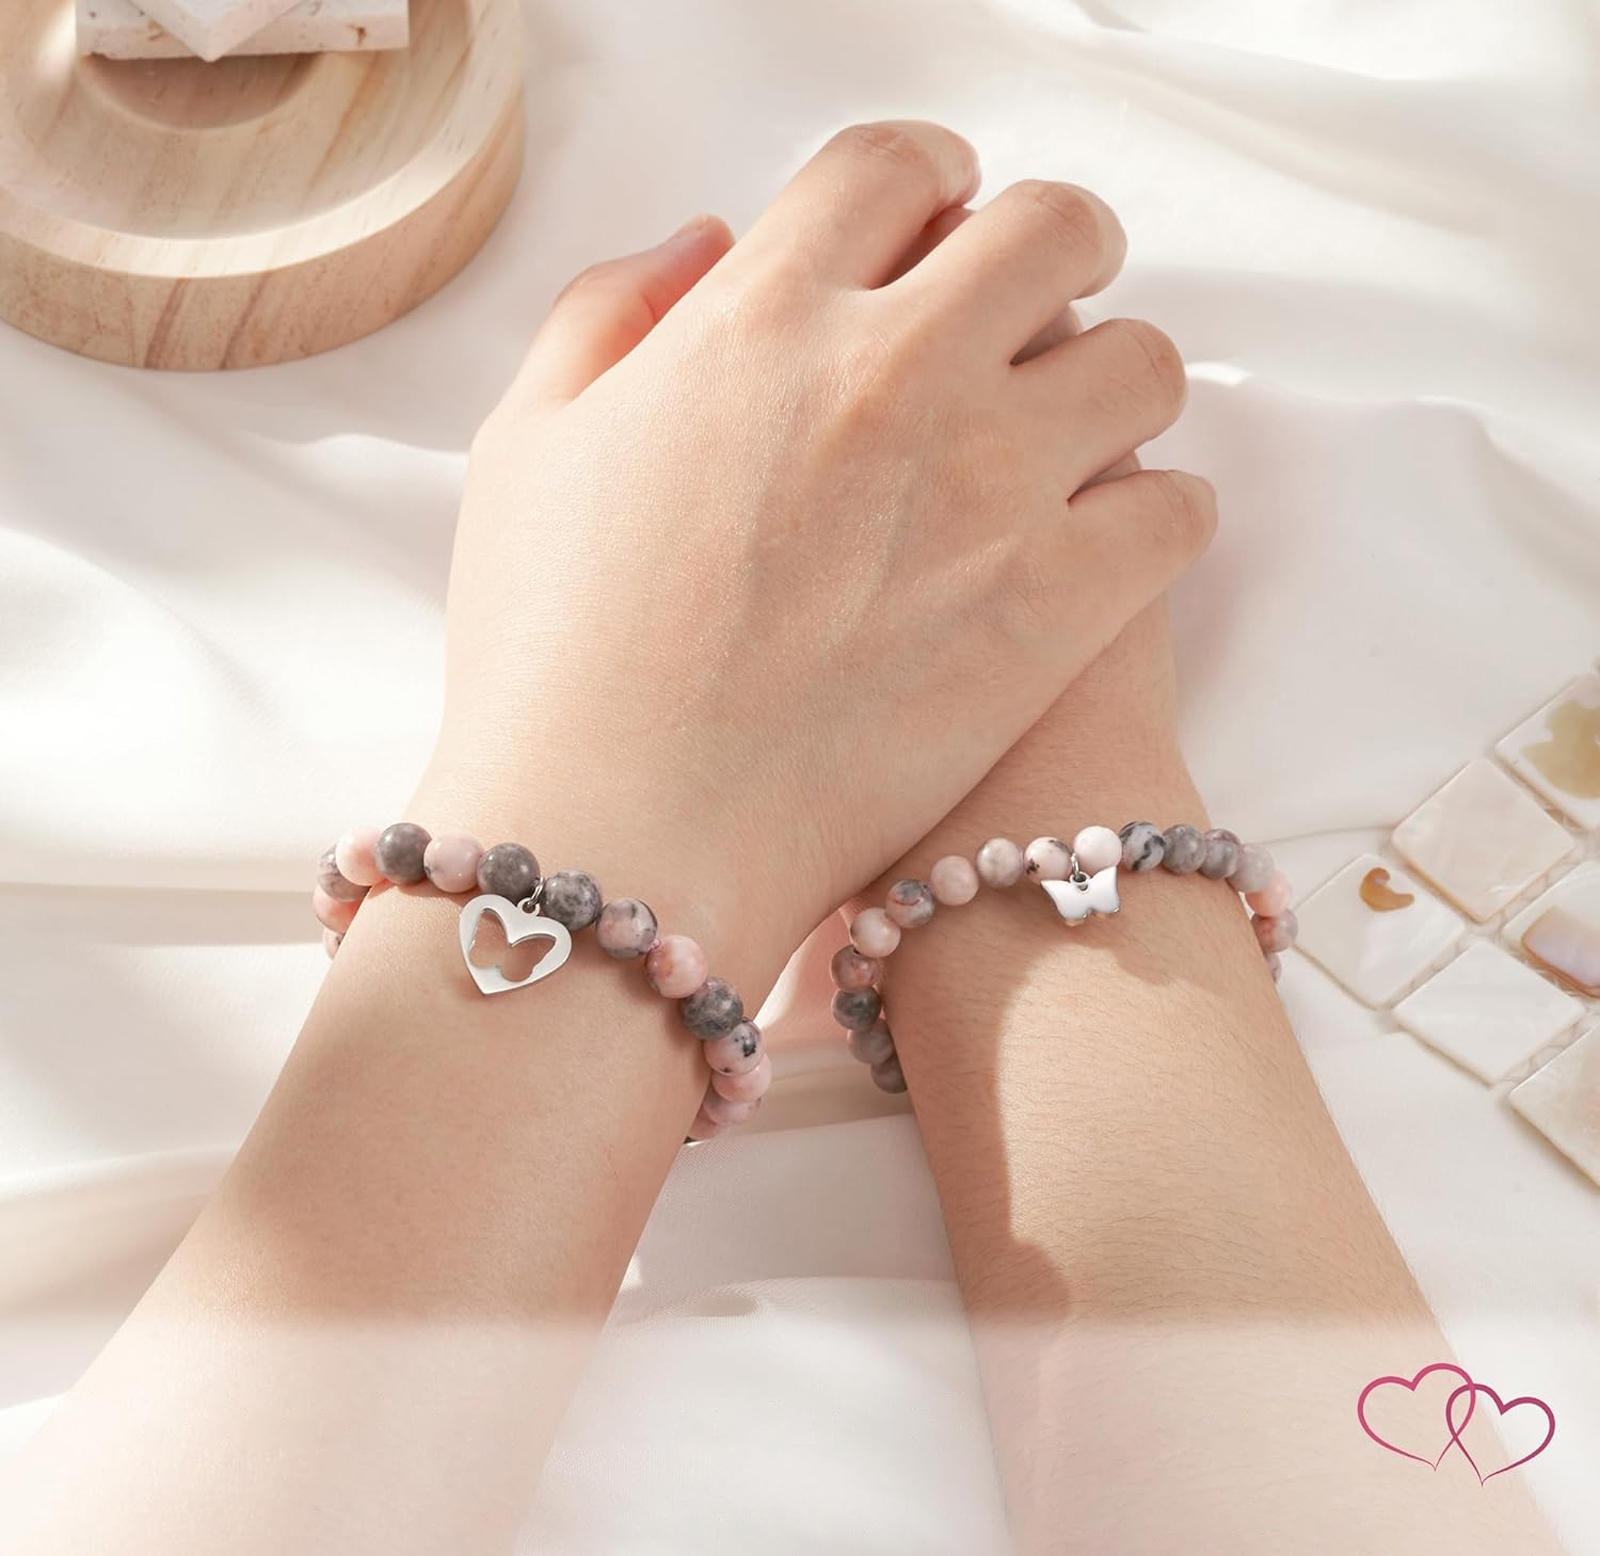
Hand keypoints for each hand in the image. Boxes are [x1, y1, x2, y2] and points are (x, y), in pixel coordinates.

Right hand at [423, 121, 1214, 966]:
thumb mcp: (528, 451)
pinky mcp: (1057, 608)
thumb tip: (707, 243)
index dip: (928, 178)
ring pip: (1140, 361)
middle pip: (1051, 229)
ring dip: (1115, 382)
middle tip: (1042, 300)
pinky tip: (1106, 545)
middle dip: (1057, 245)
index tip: (940, 213)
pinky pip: (1176, 510)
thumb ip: (608, 315)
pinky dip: (1155, 514)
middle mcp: (893, 373)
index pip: (891, 169)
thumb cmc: (555, 662)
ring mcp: (991, 488)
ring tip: (1077, 436)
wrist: (627, 836)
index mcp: (760, 319)